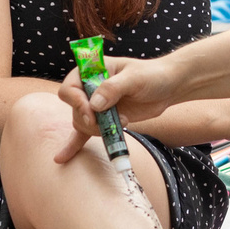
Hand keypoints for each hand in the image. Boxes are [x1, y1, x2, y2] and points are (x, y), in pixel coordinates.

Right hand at [51, 53, 185, 163]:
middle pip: (75, 110)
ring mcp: (95, 105)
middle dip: (91, 120)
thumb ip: (114, 88)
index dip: (78, 103)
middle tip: (111, 122)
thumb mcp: (135, 77)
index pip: (70, 88)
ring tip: (122, 122)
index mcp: (92, 71)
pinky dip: (74, 145)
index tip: (93, 113)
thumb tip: (94, 104)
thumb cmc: (152, 75)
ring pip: (82, 124)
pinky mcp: (103, 120)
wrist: (168, 87)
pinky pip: (84, 133)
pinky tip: (61, 158)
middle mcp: (89, 88)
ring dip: (98, 130)